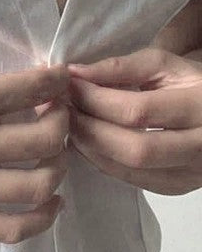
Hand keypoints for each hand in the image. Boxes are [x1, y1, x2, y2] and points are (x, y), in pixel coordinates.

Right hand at [0, 65, 71, 244]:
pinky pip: (9, 228)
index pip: (31, 90)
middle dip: (64, 124)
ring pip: (37, 185)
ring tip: (54, 158)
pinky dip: (41, 218)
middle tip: (59, 118)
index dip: (57, 83)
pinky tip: (51, 203)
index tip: (61, 81)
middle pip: (45, 140)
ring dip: (58, 168)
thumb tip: (39, 93)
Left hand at [66, 46, 201, 194]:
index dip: (95, 99)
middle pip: (133, 148)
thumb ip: (121, 67)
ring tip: (69, 123)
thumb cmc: (191, 83)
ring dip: (90, 147)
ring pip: (131, 170)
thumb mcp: (165, 65)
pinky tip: (86, 142)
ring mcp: (192, 173)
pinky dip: (102, 161)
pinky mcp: (178, 187)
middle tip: (62, 109)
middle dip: (88, 128)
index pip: (137, 110)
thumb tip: (75, 74)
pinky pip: (133, 180)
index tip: (68, 85)